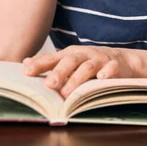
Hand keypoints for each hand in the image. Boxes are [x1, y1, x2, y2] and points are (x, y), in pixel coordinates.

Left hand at [22, 46, 137, 97]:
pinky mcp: (115, 66)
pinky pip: (112, 68)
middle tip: (49, 84)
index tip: (26, 72)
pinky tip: (101, 79)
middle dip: (58, 72)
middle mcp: (83, 55)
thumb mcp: (69, 60)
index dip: (40, 64)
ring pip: (88, 67)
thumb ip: (49, 63)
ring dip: (77, 78)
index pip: (52, 58)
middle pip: (70, 61)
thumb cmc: (89, 61)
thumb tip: (25, 63)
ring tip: (67, 92)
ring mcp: (100, 60)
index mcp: (70, 54)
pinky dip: (107, 72)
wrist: (121, 59)